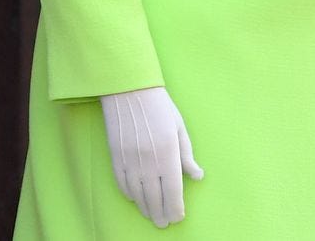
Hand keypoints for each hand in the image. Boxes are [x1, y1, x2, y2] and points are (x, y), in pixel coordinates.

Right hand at [100, 85, 202, 227]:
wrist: (128, 90)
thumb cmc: (159, 106)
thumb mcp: (179, 127)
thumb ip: (186, 154)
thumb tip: (197, 176)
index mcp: (168, 153)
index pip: (173, 191)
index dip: (176, 208)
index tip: (178, 217)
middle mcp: (148, 162)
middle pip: (155, 199)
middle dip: (161, 214)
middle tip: (165, 223)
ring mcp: (130, 162)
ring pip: (138, 196)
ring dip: (146, 209)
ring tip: (152, 216)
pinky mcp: (116, 159)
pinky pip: (123, 185)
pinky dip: (130, 196)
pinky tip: (136, 200)